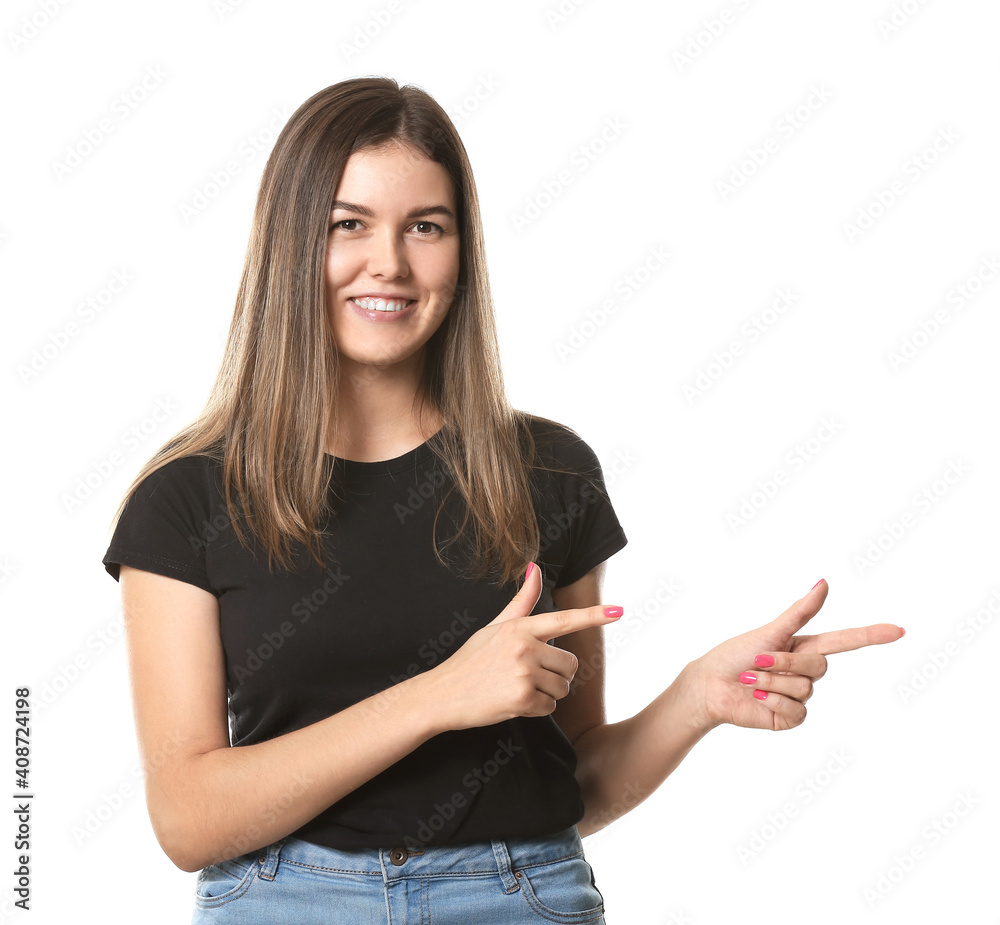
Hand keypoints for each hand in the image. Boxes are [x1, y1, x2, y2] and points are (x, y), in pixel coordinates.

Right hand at [423, 563, 621, 731]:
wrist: (442, 694)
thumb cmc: (471, 660)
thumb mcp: (495, 626)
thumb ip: (522, 601)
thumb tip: (535, 567)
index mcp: (519, 628)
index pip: (563, 620)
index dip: (594, 616)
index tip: (619, 611)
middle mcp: (524, 647)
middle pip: (570, 665)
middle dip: (556, 675)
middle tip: (528, 676)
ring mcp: (523, 673)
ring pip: (562, 688)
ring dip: (546, 694)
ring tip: (516, 688)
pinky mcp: (522, 698)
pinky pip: (549, 707)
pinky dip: (535, 710)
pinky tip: (513, 703)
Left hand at [680, 579, 903, 732]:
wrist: (711, 685)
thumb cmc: (735, 654)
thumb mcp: (769, 631)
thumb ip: (800, 612)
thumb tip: (824, 582)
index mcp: (803, 646)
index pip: (846, 641)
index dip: (871, 635)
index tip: (899, 630)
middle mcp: (806, 671)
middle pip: (819, 665)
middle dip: (784, 661)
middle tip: (757, 660)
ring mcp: (800, 696)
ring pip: (805, 688)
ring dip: (771, 681)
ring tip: (750, 679)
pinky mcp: (790, 717)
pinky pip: (797, 710)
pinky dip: (773, 701)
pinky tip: (757, 698)